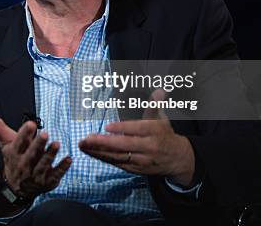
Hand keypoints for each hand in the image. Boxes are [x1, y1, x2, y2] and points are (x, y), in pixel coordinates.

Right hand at [0, 113, 71, 198]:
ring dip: (50, 155)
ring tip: (56, 144)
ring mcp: (36, 175)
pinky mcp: (47, 181)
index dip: (24, 134)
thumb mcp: (5, 144)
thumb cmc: (14, 160)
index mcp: (14, 154)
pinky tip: (69, 159)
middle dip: (38, 144)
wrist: (17, 187)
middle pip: (31, 154)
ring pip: (43, 164)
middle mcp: (24, 165)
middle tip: (45, 134)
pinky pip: (55, 174)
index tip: (31, 124)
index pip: (18, 143)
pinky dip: (62, 168)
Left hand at [78, 90, 195, 186]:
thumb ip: (155, 104)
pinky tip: (90, 151)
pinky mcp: (135, 169)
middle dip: (104, 143)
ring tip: (83, 144)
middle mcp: (149, 147)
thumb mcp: (162, 118)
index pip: (137, 130)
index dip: (122, 128)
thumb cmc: (164, 135)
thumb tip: (159, 90)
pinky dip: (102, 158)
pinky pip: (116, 163)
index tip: (107, 126)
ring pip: (118, 156)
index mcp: (155, 132)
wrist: (178, 160)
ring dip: (98, 151)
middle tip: (87, 138)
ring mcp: (141, 160)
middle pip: (125, 145)